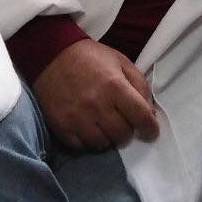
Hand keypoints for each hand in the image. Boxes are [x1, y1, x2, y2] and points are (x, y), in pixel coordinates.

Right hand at [33, 39, 158, 150]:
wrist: (51, 55)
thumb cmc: (91, 58)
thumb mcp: (121, 62)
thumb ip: (140, 86)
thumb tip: (150, 113)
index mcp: (115, 86)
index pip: (141, 117)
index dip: (150, 128)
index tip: (151, 132)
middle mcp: (97, 105)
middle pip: (122, 135)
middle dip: (127, 131)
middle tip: (122, 122)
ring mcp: (77, 118)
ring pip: (102, 144)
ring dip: (107, 137)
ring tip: (104, 125)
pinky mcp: (61, 126)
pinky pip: (81, 146)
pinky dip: (87, 140)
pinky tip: (88, 127)